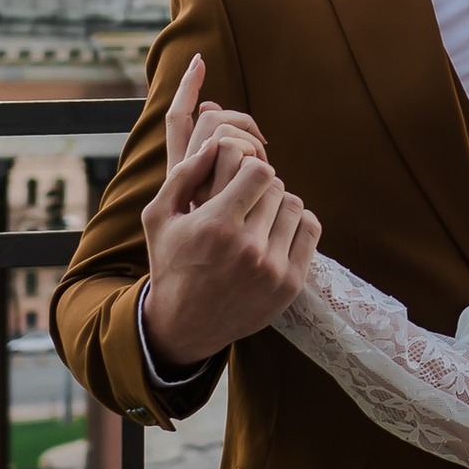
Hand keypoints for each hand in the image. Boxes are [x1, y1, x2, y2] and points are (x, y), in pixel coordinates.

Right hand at [137, 54, 321, 367]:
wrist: (185, 326)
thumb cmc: (170, 264)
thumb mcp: (158, 218)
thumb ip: (183, 174)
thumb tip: (214, 142)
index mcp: (214, 225)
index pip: (258, 169)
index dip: (249, 168)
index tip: (238, 178)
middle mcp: (247, 247)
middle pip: (277, 186)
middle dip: (261, 186)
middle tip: (247, 200)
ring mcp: (272, 267)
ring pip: (294, 206)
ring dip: (278, 204)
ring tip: (259, 216)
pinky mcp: (290, 284)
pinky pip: (310, 229)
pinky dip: (298, 223)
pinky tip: (277, 230)